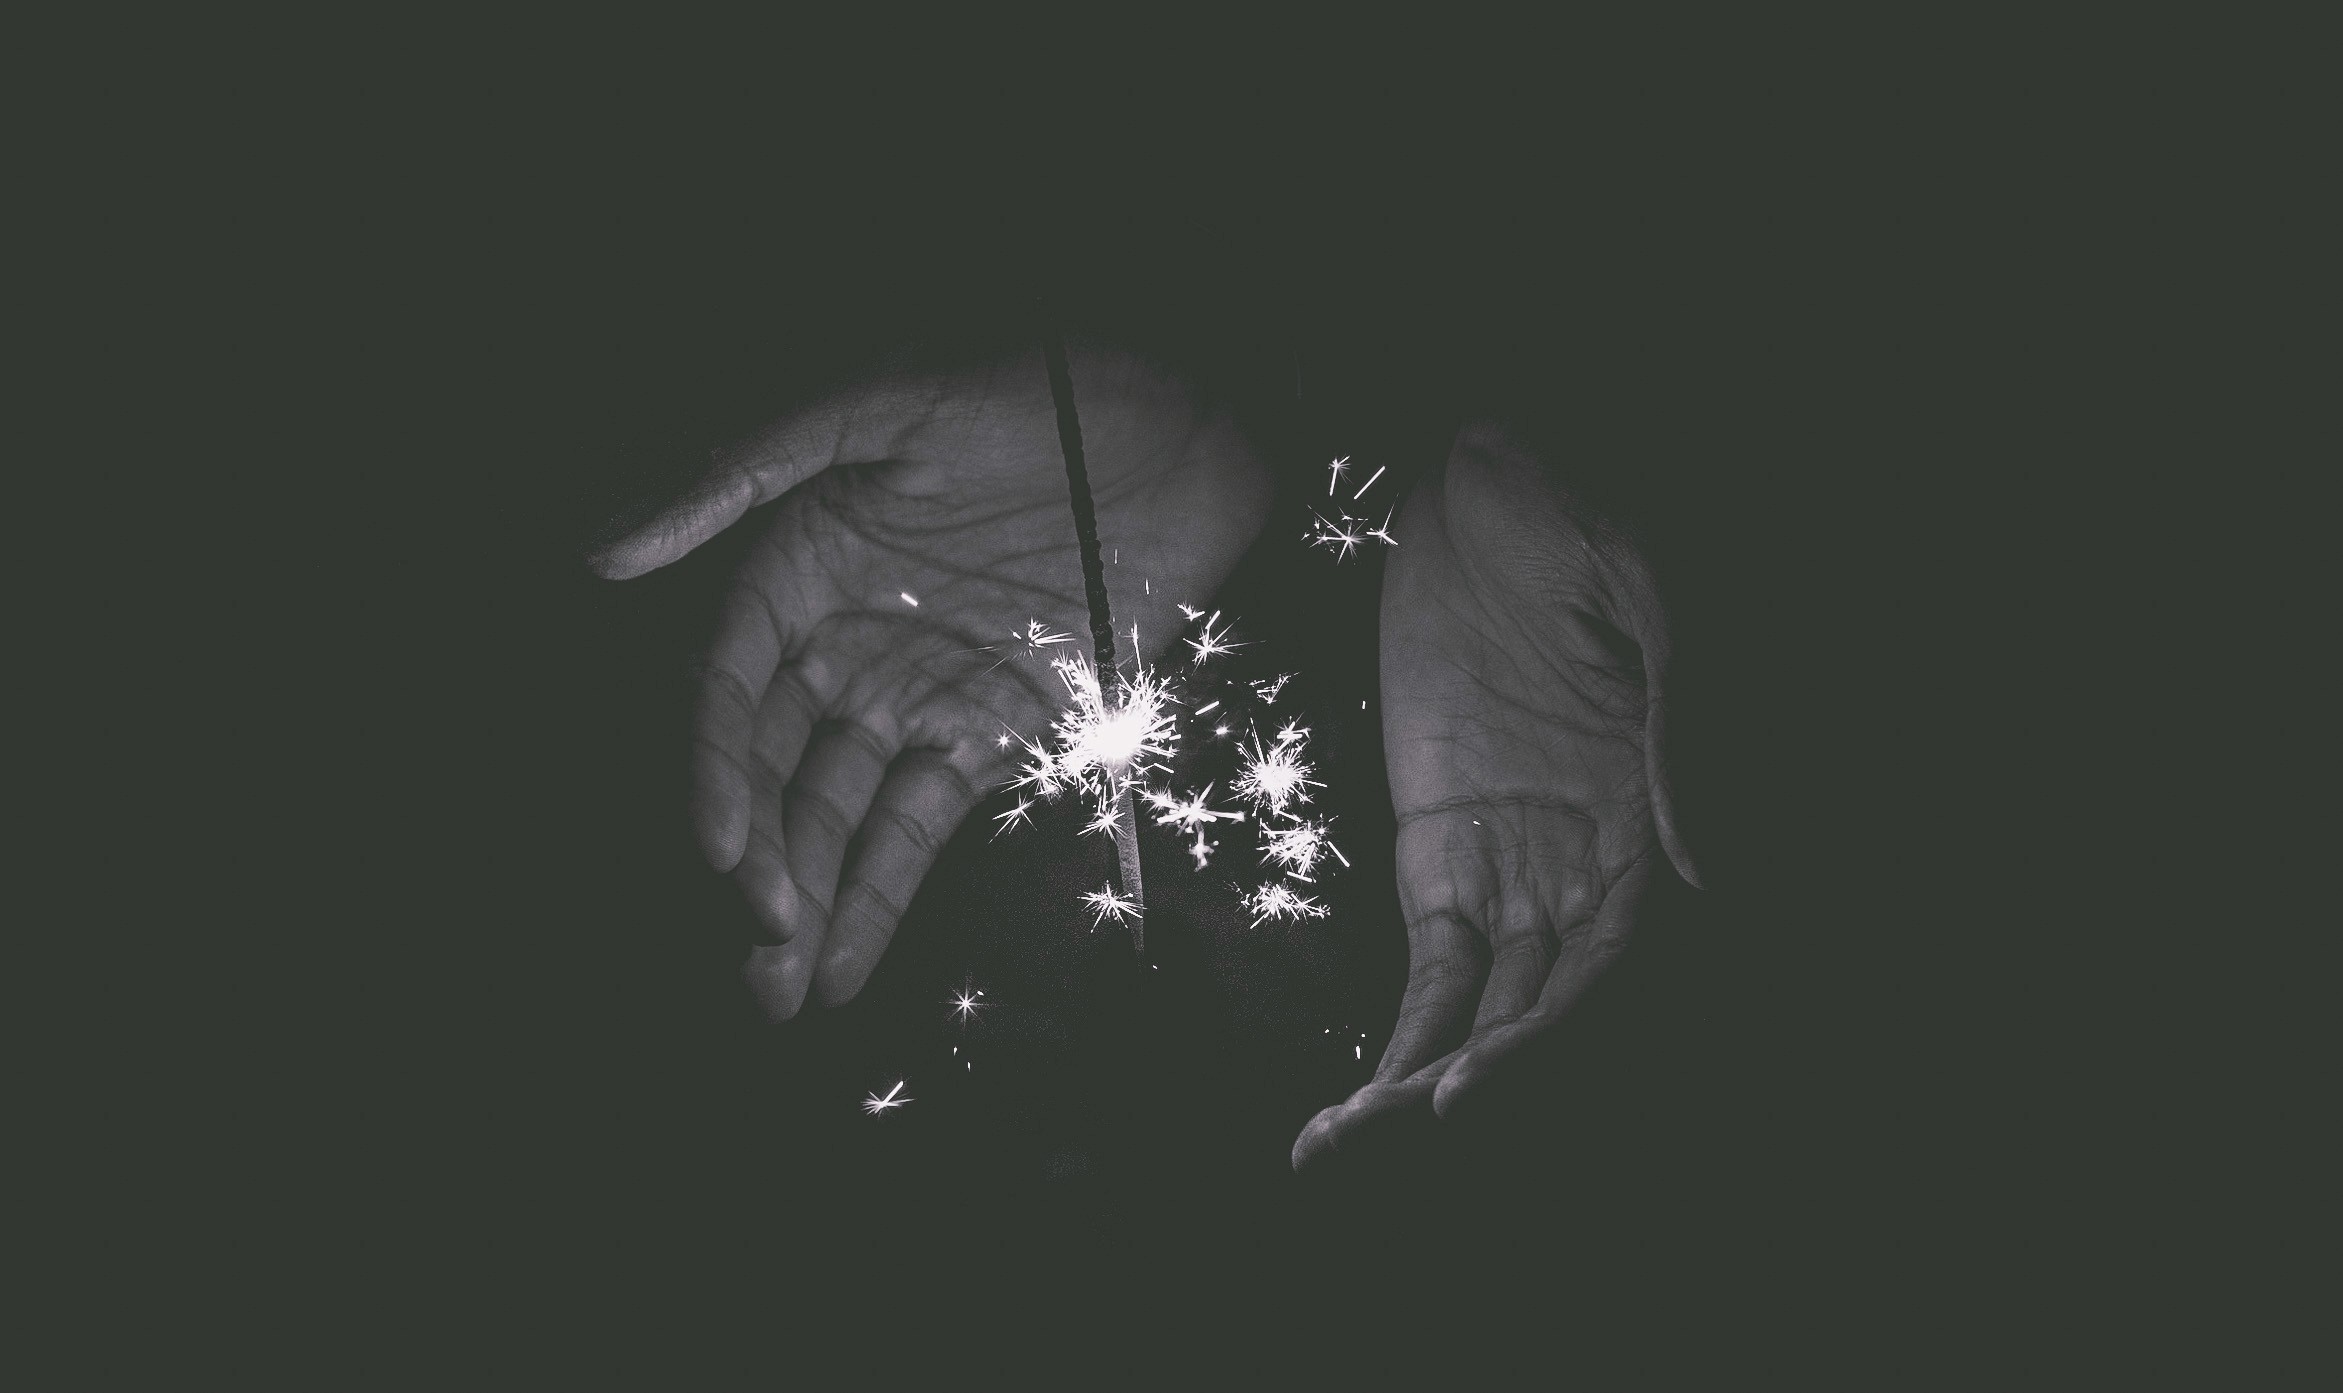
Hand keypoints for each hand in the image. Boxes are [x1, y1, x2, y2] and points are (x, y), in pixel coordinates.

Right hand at [592, 341, 1270, 1019]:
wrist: (1184, 433)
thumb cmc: (1030, 397)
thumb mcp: (879, 411)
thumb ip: (743, 474)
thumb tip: (603, 553)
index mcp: (803, 568)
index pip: (730, 692)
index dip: (716, 773)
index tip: (721, 851)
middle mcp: (848, 644)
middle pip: (776, 772)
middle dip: (759, 864)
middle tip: (757, 947)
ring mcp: (918, 697)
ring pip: (839, 816)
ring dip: (810, 901)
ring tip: (783, 990)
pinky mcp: (995, 737)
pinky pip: (922, 829)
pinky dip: (883, 896)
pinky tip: (846, 963)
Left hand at [1293, 420, 1698, 1166]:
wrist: (1486, 464)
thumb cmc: (1583, 511)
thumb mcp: (1647, 592)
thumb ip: (1680, 726)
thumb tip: (1700, 875)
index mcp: (1652, 816)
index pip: (1612, 964)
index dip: (1551, 1036)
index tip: (1471, 1090)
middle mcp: (1591, 863)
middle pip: (1542, 1009)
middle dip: (1476, 1083)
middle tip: (1388, 1139)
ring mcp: (1516, 863)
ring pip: (1479, 1008)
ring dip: (1419, 1081)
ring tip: (1341, 1147)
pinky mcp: (1440, 847)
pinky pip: (1427, 962)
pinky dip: (1399, 1031)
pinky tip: (1356, 1100)